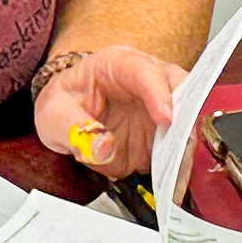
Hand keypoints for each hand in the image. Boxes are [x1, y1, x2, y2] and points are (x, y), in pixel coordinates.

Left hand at [35, 47, 180, 178]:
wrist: (67, 119)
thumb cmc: (63, 105)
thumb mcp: (53, 115)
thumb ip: (76, 131)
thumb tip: (103, 148)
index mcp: (118, 64)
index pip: (145, 72)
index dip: (159, 94)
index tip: (166, 119)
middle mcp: (148, 80)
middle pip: (181, 89)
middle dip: (185, 116)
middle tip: (182, 144)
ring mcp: (160, 106)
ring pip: (187, 119)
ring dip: (185, 144)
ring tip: (180, 167)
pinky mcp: (164, 133)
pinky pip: (180, 147)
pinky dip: (181, 163)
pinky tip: (178, 177)